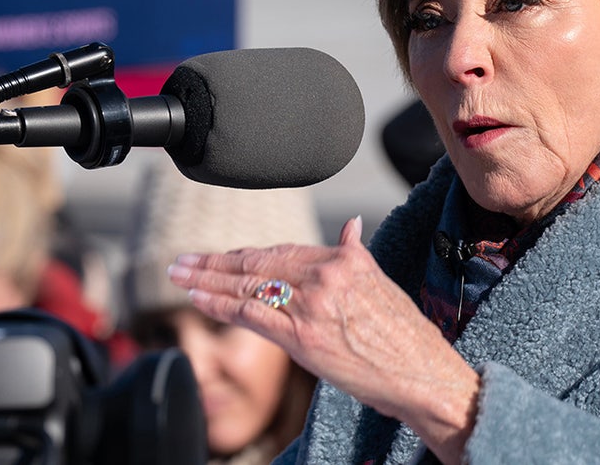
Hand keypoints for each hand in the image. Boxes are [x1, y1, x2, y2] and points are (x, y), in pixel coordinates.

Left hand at [167, 216, 479, 463]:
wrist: (421, 373)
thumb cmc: (405, 335)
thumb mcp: (382, 282)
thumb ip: (356, 252)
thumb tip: (351, 226)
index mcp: (344, 259)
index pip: (281, 252)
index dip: (245, 254)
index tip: (220, 256)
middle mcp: (326, 275)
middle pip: (257, 264)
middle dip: (214, 261)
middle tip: (183, 259)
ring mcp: (312, 304)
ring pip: (247, 286)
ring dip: (206, 279)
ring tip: (179, 274)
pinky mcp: (302, 336)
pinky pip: (250, 314)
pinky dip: (218, 304)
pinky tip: (196, 297)